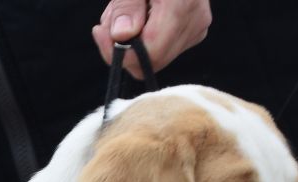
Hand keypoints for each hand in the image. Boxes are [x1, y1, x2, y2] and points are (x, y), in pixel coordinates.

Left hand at [93, 0, 211, 79]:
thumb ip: (127, 6)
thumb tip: (122, 36)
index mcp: (183, 4)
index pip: (151, 53)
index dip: (120, 52)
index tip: (100, 32)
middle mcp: (196, 20)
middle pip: (152, 60)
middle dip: (122, 45)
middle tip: (109, 18)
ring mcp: (197, 27)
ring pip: (154, 56)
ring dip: (130, 39)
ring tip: (125, 8)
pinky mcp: (194, 29)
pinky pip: (162, 47)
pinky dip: (143, 35)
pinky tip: (139, 12)